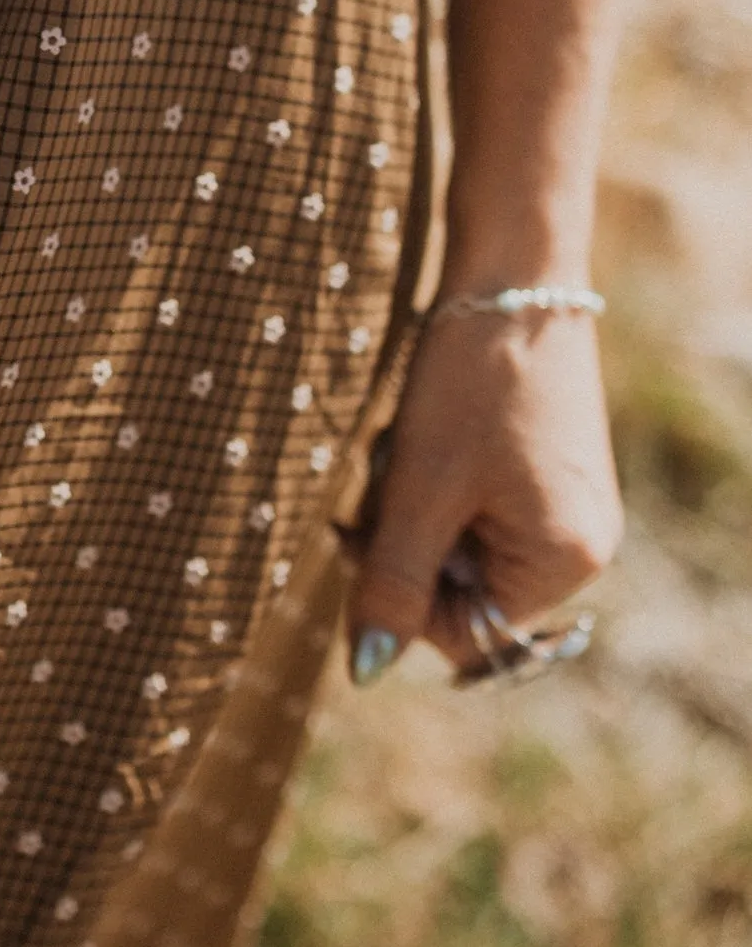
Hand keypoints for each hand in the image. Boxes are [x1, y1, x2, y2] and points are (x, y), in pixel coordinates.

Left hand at [342, 303, 622, 681]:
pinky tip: (430, 427)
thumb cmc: (471, 382)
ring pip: (458, 539)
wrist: (510, 272)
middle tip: (391, 473)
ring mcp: (566, 502)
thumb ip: (395, 584)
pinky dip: (435, 474)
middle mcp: (582, 543)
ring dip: (415, 502)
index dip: (400, 588)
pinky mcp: (545, 464)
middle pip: (461, 585)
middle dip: (408, 537)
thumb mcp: (420, 488)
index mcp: (565, 562)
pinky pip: (473, 500)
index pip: (465, 631)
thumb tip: (367, 673)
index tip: (365, 525)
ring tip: (413, 440)